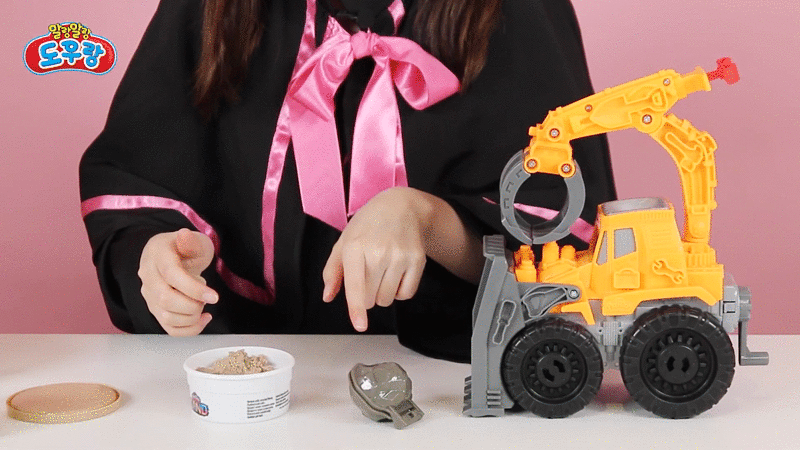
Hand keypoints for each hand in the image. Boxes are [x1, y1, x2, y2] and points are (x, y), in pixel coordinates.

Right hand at [138, 228, 218, 335]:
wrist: (173, 257)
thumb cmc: (185, 248)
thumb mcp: (193, 240)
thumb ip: (191, 241)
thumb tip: (184, 235)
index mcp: (157, 255)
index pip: (172, 275)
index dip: (193, 288)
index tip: (214, 296)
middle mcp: (148, 277)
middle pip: (166, 300)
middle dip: (193, 305)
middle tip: (208, 298)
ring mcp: (149, 296)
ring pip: (167, 317)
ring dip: (192, 317)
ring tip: (203, 304)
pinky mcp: (155, 310)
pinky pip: (170, 329)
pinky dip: (190, 329)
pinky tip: (203, 319)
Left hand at [322, 187, 431, 331]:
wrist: (401, 207)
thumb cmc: (368, 225)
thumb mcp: (344, 242)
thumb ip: (332, 271)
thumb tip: (328, 296)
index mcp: (355, 247)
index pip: (356, 285)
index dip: (356, 309)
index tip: (360, 325)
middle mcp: (379, 252)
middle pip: (370, 298)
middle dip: (366, 295)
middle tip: (367, 275)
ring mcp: (400, 256)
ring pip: (388, 299)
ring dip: (382, 294)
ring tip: (382, 272)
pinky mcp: (417, 260)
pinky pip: (406, 294)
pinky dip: (399, 291)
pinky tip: (395, 274)